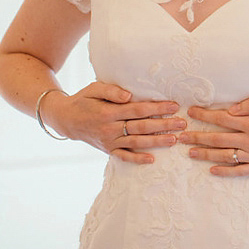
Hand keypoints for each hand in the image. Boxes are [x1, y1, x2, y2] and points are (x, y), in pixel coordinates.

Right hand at [43, 82, 184, 163]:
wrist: (66, 120)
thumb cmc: (84, 100)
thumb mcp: (94, 89)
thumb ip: (111, 90)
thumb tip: (128, 95)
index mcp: (109, 112)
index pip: (138, 110)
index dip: (157, 108)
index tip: (174, 106)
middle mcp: (110, 129)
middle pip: (141, 127)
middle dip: (164, 125)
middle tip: (182, 124)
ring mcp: (109, 142)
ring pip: (136, 143)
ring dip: (156, 142)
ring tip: (174, 139)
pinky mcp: (108, 150)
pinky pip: (124, 157)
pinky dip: (137, 159)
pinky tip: (152, 160)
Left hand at [180, 95, 248, 176]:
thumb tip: (230, 110)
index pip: (222, 119)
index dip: (204, 115)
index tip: (190, 112)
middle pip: (217, 139)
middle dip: (196, 136)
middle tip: (180, 136)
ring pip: (224, 156)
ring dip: (204, 154)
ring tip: (189, 152)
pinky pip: (239, 171)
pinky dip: (224, 171)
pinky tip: (212, 170)